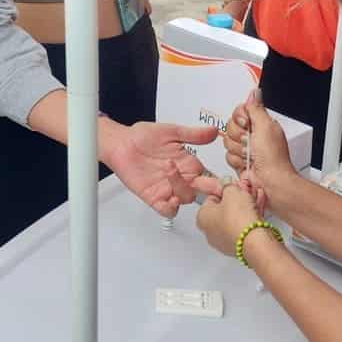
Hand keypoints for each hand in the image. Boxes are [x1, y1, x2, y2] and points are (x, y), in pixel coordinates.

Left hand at [101, 120, 217, 216]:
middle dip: (205, 188)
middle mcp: (181, 178)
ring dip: (182, 189)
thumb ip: (194, 134)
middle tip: (201, 181)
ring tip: (170, 171)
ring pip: (185, 199)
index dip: (217, 179)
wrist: (121, 143)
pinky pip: (167, 211)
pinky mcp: (154, 197)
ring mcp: (168, 189)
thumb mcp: (171, 132)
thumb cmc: (142, 137)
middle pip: (201, 191)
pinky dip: (171, 209)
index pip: (210, 176)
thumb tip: (214, 131)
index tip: (220, 178)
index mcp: (188, 164)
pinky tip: (170, 199)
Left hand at [197, 180, 261, 256]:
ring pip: (235, 219)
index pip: (211, 199)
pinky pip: (244, 228)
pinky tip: (259, 209)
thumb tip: (226, 185)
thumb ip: (227, 186)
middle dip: (236, 200)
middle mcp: (210, 232)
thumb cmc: (238, 219)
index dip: (224, 191)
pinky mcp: (239, 246)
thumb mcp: (232, 191)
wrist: (254, 240)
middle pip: (224, 210)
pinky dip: (251, 219)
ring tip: (254, 198)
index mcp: (201, 217)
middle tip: (244, 192)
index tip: (232, 187)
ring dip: (246, 208)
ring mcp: (225, 241)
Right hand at [224, 91, 294, 209]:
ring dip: (238, 149)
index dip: (240, 117)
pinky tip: (247, 164)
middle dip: (239, 135)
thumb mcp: (265, 126)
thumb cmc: (272, 157)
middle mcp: (252, 134)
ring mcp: (244, 148)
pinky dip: (236, 160)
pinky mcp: (238, 160)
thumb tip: (255, 92)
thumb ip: (256, 109)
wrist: (270, 181)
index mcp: (260, 123)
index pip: (240, 110)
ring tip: (250, 155)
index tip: (246, 123)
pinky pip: (227, 155)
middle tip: (250, 142)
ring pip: (227, 141)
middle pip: (230, 125)